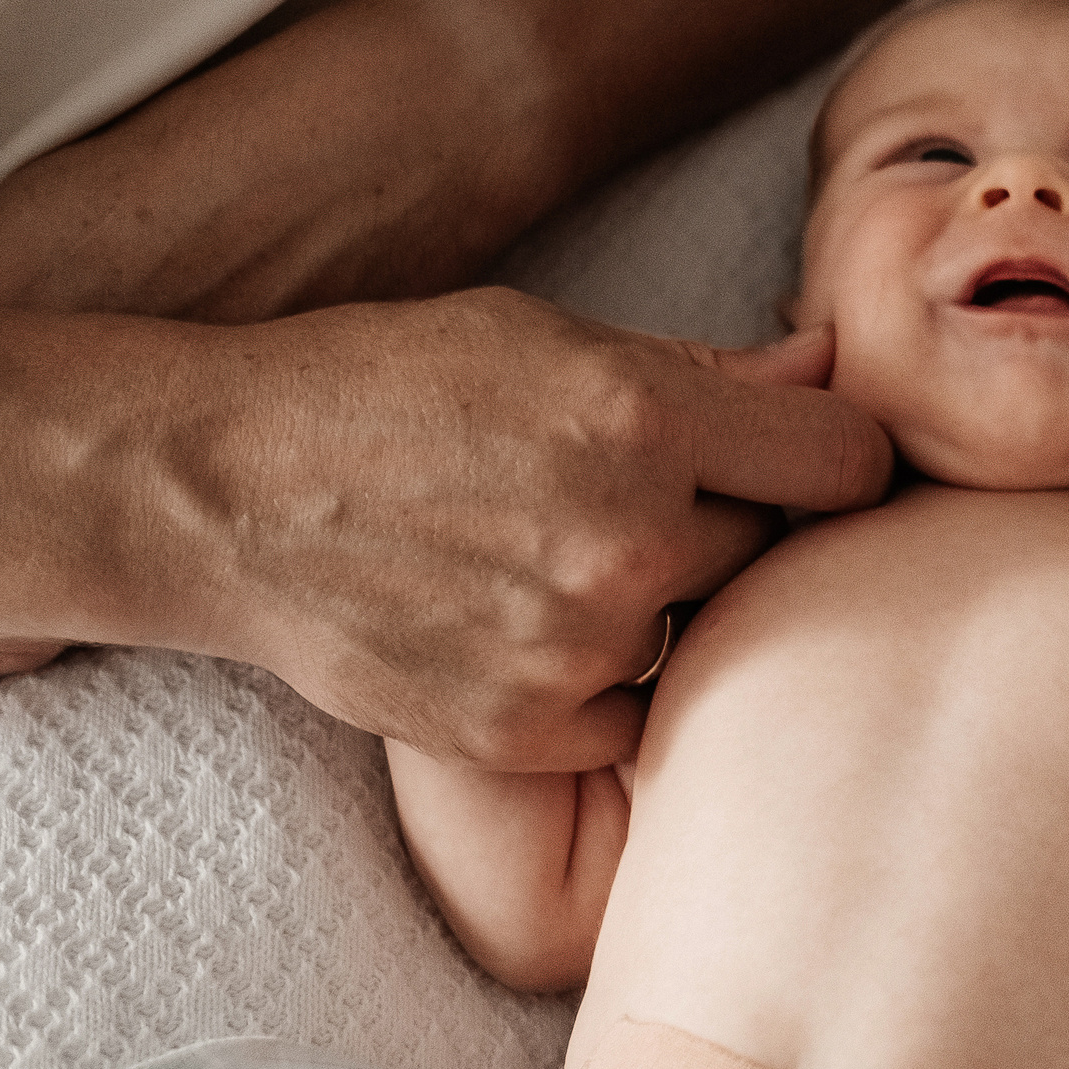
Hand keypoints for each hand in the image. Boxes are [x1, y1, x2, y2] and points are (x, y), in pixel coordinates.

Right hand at [160, 294, 887, 766]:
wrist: (219, 492)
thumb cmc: (385, 386)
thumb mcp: (543, 336)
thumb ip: (707, 371)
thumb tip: (833, 366)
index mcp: (642, 418)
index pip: (849, 462)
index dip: (832, 457)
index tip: (799, 460)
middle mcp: (624, 541)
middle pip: (774, 550)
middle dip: (729, 523)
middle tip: (636, 502)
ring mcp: (575, 648)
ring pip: (700, 632)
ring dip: (658, 606)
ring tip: (553, 557)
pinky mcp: (524, 732)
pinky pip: (632, 713)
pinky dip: (599, 682)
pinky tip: (521, 625)